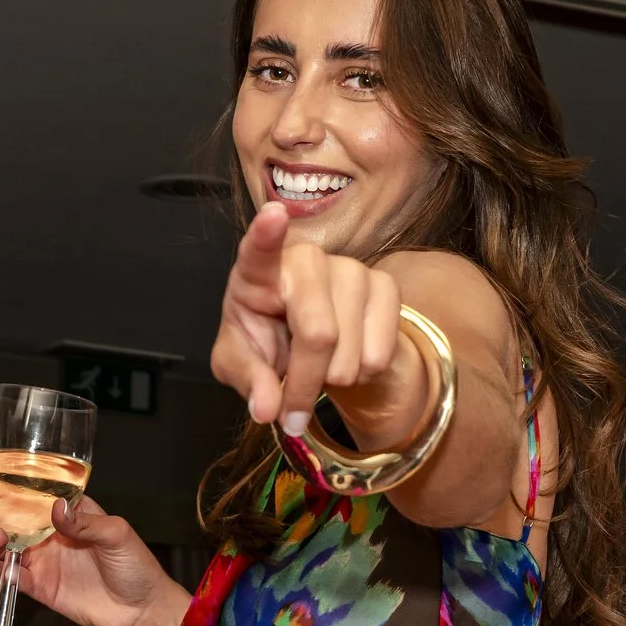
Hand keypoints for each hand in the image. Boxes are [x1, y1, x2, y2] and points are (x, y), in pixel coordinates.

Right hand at [0, 487, 173, 625]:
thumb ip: (83, 522)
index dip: (7, 482)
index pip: (33, 491)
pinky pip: (11, 576)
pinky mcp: (41, 586)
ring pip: (6, 544)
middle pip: (10, 516)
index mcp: (70, 512)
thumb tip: (56, 508)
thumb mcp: (116, 534)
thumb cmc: (137, 566)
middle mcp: (52, 533)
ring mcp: (44, 560)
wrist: (141, 611)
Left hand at [210, 200, 404, 433]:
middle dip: (306, 384)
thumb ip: (248, 381)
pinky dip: (362, 375)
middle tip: (293, 409)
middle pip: (319, 333)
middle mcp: (307, 260)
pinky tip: (348, 360)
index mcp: (257, 272)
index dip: (266, 234)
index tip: (272, 216)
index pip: (259, 249)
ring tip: (320, 370)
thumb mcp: (240, 364)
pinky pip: (381, 353)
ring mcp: (351, 268)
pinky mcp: (385, 285)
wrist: (312, 343)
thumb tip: (267, 409)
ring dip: (335, 381)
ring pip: (352, 352)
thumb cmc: (266, 342)